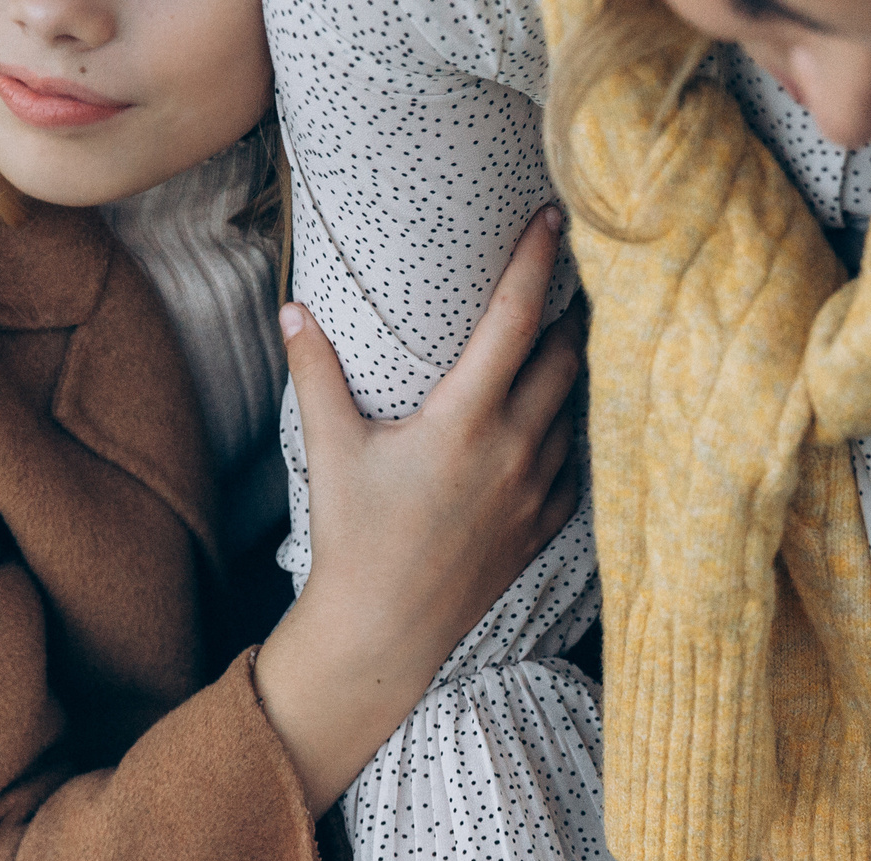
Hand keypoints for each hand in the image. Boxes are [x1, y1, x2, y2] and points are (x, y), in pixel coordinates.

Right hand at [255, 205, 582, 813]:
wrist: (385, 634)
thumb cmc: (354, 540)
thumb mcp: (329, 450)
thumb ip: (315, 372)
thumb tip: (293, 308)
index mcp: (464, 421)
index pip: (517, 319)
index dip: (538, 260)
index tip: (553, 216)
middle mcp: (515, 450)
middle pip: (566, 355)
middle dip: (568, 311)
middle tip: (561, 277)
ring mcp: (538, 491)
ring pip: (576, 407)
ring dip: (571, 369)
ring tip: (561, 338)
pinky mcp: (545, 526)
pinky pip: (576, 462)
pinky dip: (568, 431)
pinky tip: (554, 418)